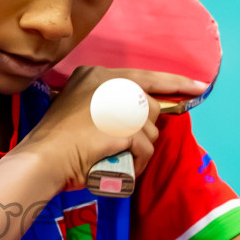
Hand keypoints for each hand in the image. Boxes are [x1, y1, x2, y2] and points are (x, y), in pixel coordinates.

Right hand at [12, 66, 203, 193]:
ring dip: (139, 147)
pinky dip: (138, 161)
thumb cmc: (55, 139)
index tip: (197, 87)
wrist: (42, 159)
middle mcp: (108, 82)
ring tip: (118, 156)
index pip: (144, 75)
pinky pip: (145, 147)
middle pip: (148, 103)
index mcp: (96, 73)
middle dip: (146, 128)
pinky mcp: (123, 128)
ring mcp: (117, 104)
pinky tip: (124, 166)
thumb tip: (138, 112)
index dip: (174, 83)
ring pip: (150, 127)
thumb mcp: (76, 106)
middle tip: (133, 144)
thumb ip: (102, 102)